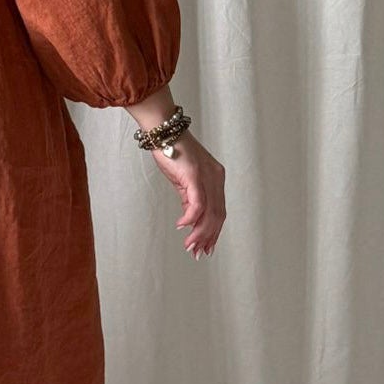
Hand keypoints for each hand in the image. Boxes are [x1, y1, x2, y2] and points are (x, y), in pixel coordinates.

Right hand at [153, 131, 225, 256]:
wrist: (164, 130)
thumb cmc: (172, 151)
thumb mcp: (184, 179)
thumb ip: (189, 198)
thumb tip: (189, 219)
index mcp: (216, 178)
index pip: (219, 211)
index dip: (214, 232)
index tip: (206, 247)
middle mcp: (216, 178)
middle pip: (218, 215)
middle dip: (208, 237)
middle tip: (198, 252)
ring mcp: (207, 176)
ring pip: (210, 213)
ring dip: (199, 233)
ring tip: (190, 245)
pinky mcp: (195, 175)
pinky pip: (197, 203)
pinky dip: (190, 218)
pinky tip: (182, 226)